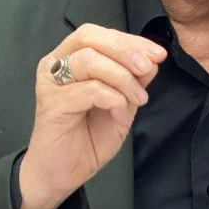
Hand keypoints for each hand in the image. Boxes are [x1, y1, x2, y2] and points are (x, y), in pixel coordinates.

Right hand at [17, 24, 165, 208]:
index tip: (158, 54)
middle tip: (147, 69)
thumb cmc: (88, 137)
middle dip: (125, 50)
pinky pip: (90, 89)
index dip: (131, 40)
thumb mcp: (122, 103)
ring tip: (138, 100)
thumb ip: (134, 79)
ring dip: (123, 78)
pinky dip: (114, 100)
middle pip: (90, 37)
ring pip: (90, 61)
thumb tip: (152, 59)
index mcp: (70, 58)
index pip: (100, 35)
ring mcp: (51, 83)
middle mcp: (55, 64)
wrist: (65, 173)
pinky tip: (120, 117)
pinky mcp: (52, 104)